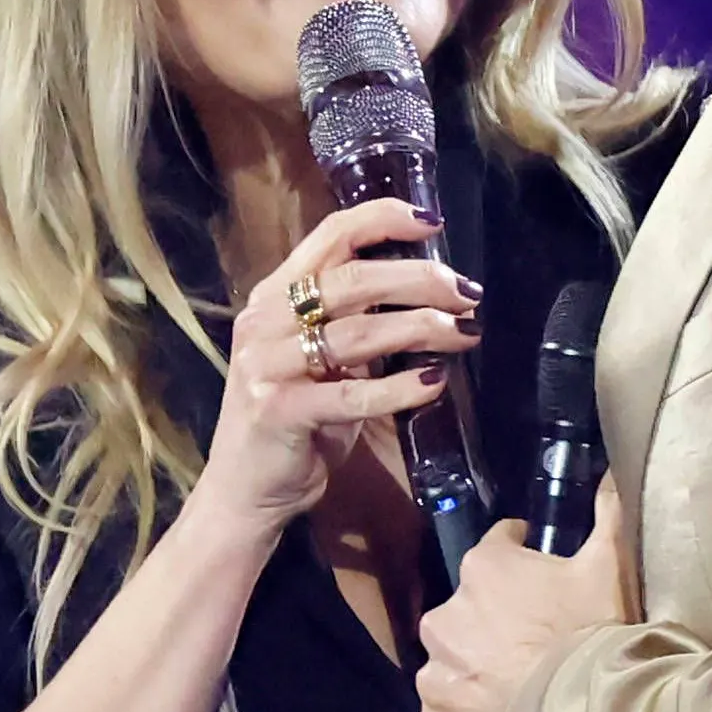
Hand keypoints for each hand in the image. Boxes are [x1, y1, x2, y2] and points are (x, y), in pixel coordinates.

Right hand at [184, 202, 476, 535]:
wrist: (245, 492)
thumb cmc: (295, 423)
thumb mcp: (323, 362)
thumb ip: (358, 324)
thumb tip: (432, 296)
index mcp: (274, 296)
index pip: (329, 237)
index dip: (381, 220)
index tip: (432, 221)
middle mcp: (264, 321)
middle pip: (352, 280)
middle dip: (418, 280)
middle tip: (467, 293)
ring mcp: (266, 365)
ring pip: (357, 332)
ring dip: (421, 328)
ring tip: (464, 333)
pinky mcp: (278, 410)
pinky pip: (350, 393)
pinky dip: (399, 387)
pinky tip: (434, 383)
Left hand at [416, 514, 621, 711]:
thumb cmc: (594, 640)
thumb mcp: (612, 569)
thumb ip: (608, 515)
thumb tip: (611, 475)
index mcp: (483, 571)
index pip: (498, 546)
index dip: (523, 557)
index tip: (543, 578)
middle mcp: (444, 619)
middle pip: (468, 613)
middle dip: (494, 625)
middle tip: (536, 647)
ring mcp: (435, 679)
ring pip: (452, 669)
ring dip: (476, 677)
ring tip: (518, 696)